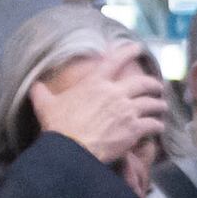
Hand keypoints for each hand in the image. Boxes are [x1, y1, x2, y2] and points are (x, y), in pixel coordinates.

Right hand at [39, 50, 166, 176]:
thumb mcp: (45, 105)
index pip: (115, 61)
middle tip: (158, 87)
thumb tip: (33, 86)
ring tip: (163, 108)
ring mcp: (127, 111)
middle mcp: (115, 93)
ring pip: (152, 103)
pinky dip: (158, 125)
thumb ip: (41, 93)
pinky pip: (153, 124)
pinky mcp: (134, 129)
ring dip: (159, 105)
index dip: (128, 52)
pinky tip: (160, 127)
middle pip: (142, 83)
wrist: (71, 149)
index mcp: (95, 83)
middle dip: (153, 84)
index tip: (138, 48)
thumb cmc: (59, 127)